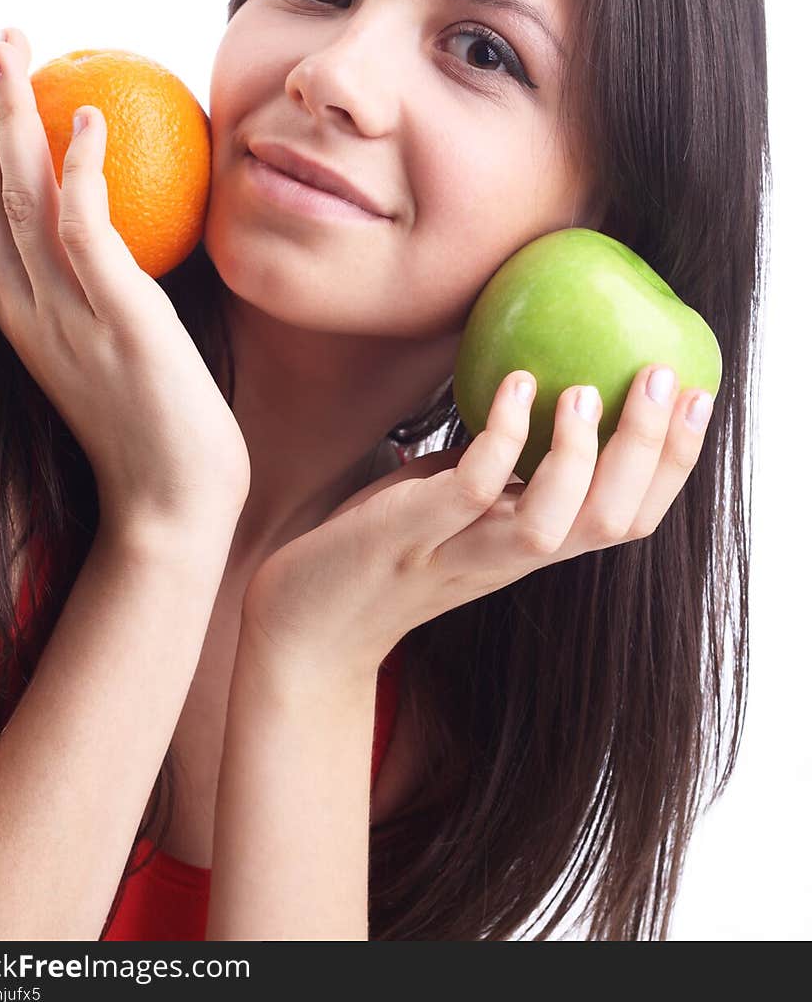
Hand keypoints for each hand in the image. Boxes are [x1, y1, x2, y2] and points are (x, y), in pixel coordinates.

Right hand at [0, 28, 249, 560]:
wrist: (172, 503)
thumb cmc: (155, 422)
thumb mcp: (112, 343)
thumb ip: (104, 288)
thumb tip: (128, 232)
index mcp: (19, 312)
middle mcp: (26, 307)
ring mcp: (65, 313)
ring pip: (18, 197)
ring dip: (13, 116)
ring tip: (20, 52)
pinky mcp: (118, 318)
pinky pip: (86, 228)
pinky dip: (80, 168)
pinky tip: (90, 118)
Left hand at [241, 366, 713, 677]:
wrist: (303, 624)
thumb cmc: (380, 547)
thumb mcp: (454, 501)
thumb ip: (498, 462)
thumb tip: (536, 377)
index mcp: (528, 547)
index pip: (628, 519)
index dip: (672, 465)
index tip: (698, 398)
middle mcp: (507, 559)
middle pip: (610, 523)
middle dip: (650, 453)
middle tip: (665, 378)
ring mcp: (459, 552)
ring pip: (552, 525)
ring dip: (578, 456)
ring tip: (585, 391)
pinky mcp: (408, 537)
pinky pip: (471, 492)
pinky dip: (501, 439)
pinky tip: (514, 385)